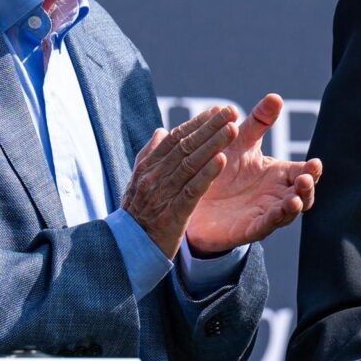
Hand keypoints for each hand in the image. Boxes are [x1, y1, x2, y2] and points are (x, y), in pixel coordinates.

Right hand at [123, 103, 239, 257]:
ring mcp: (163, 193)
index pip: (175, 138)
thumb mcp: (139, 182)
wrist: (127, 250)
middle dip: (210, 126)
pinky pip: (192, 189)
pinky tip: (222, 161)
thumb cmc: (137, 215)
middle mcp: (155, 175)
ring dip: (213, 144)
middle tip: (230, 110)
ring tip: (233, 129)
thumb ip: (150, 155)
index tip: (217, 110)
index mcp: (148, 166)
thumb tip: (161, 130)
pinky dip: (207, 174)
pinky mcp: (173, 212)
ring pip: (191, 163)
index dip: (197, 123)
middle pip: (185, 145)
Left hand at [182, 94, 323, 254]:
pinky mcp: (248, 229)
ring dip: (294, 206)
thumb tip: (276, 96)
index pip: (303, 172)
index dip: (312, 170)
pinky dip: (272, 219)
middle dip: (308, 188)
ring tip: (295, 198)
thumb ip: (258, 122)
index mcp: (278, 175)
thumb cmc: (222, 169)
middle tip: (306, 178)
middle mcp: (276, 196)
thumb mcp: (240, 142)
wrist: (192, 198)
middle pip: (303, 195)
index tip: (315, 162)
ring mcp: (264, 214)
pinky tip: (277, 212)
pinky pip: (264, 226)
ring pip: (287, 214)